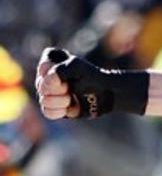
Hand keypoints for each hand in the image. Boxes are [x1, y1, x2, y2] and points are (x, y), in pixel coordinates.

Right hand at [34, 47, 149, 118]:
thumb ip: (60, 70)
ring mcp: (47, 93)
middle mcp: (46, 78)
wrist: (105, 95)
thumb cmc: (92, 77)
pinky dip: (60, 110)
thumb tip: (47, 83)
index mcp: (51, 63)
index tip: (71, 72)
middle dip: (60, 88)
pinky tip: (69, 106)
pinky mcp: (52, 107)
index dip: (56, 72)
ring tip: (72, 96)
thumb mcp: (78, 67)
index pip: (43, 67)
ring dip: (62, 100)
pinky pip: (47, 112)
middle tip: (73, 86)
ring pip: (44, 100)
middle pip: (42, 86)